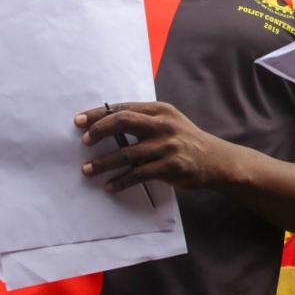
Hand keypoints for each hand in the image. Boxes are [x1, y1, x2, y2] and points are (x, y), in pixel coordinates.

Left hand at [77, 101, 229, 191]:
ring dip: (104, 162)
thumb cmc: (185, 140)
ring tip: (87, 169)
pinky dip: (121, 181)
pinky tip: (110, 186)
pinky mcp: (171, 165)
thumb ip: (144, 121)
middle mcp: (164, 124)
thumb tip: (106, 125)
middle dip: (100, 130)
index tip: (79, 121)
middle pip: (124, 122)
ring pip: (127, 152)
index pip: (123, 108)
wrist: (215, 159)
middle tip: (85, 142)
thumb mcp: (169, 122)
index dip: (99, 114)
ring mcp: (168, 145)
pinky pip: (138, 174)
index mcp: (160, 110)